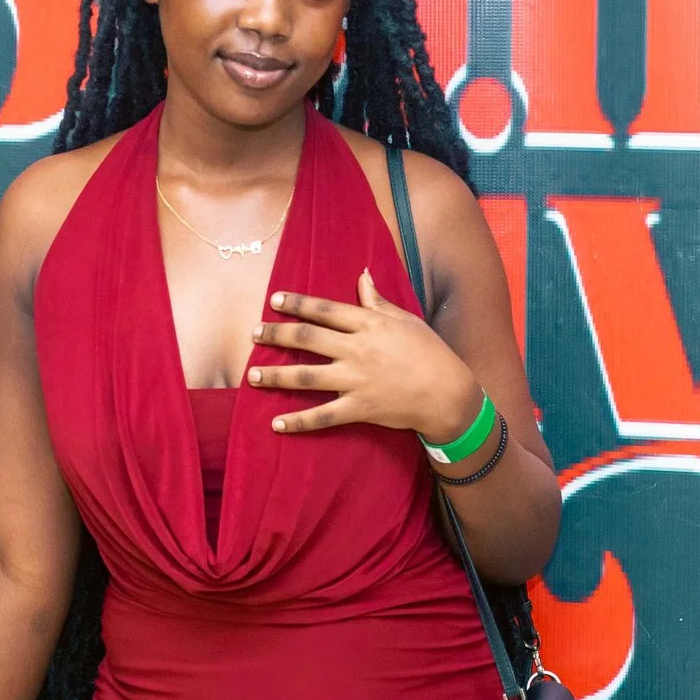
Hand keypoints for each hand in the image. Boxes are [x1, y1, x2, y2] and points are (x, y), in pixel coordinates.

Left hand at [248, 270, 484, 439]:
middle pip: (307, 339)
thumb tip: (362, 276)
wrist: (448, 393)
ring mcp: (356, 380)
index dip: (297, 304)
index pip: (325, 310)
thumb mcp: (405, 320)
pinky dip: (298, 421)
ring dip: (276, 376)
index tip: (274, 301)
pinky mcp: (359, 408)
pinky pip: (323, 416)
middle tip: (253, 333)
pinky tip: (276, 423)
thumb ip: (377, 301)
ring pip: (307, 377)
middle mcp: (357, 350)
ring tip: (251, 376)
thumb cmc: (430, 352)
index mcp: (368, 325)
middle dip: (276, 336)